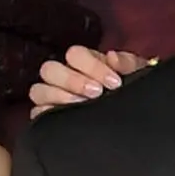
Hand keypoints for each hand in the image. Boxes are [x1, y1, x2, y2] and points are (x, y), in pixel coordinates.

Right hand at [27, 44, 148, 110]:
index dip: (92, 66)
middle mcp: (64, 78)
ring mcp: (54, 98)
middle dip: (73, 80)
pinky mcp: (49, 119)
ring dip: (59, 96)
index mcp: (84, 63)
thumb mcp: (137, 76)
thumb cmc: (132, 92)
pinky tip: (68, 119)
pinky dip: (46, 115)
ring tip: (82, 105)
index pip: (74, 54)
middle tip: (96, 93)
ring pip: (39, 90)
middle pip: (50, 69)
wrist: (135, 121)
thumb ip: (128, 63)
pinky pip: (37, 114)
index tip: (114, 83)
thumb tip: (112, 57)